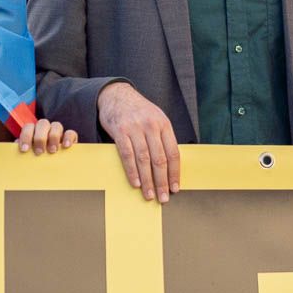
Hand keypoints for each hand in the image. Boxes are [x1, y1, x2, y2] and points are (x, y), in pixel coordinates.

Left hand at [16, 118, 77, 153]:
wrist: (49, 167)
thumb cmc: (35, 159)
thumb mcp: (27, 155)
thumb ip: (23, 150)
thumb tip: (17, 147)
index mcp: (33, 131)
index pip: (28, 126)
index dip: (26, 136)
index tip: (25, 149)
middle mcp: (45, 128)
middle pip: (43, 123)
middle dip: (40, 138)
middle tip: (39, 152)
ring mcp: (58, 131)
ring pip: (56, 125)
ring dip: (53, 137)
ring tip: (52, 151)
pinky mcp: (70, 137)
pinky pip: (71, 132)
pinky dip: (68, 138)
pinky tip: (65, 146)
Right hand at [97, 82, 179, 202]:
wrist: (116, 94)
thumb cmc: (139, 111)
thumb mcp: (156, 119)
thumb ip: (162, 138)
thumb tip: (170, 164)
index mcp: (164, 124)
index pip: (173, 153)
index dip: (175, 173)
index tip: (175, 188)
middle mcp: (152, 126)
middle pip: (160, 159)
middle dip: (162, 181)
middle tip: (163, 198)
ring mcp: (136, 128)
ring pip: (144, 159)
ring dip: (148, 180)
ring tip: (150, 195)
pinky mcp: (120, 131)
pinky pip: (127, 155)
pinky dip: (132, 171)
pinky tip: (136, 183)